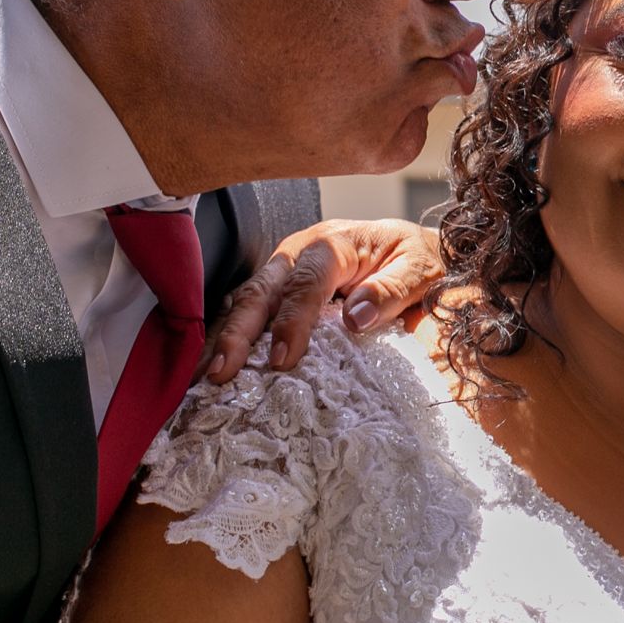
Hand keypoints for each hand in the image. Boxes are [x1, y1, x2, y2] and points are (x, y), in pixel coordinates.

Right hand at [203, 218, 444, 382]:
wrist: (411, 248)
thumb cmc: (416, 259)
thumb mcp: (420, 269)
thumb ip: (391, 290)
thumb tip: (356, 317)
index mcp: (332, 244)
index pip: (306, 284)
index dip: (291, 322)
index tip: (282, 360)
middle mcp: (298, 254)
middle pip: (261, 291)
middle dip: (237, 332)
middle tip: (221, 372)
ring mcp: (283, 271)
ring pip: (245, 302)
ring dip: (224, 339)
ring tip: (203, 378)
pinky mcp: (278, 290)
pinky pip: (249, 312)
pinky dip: (230, 339)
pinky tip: (213, 366)